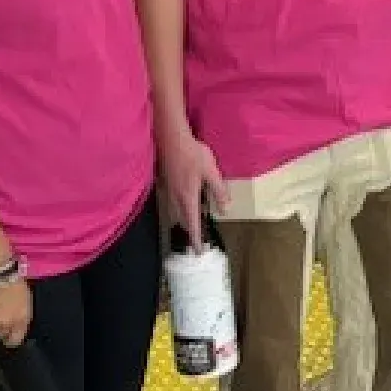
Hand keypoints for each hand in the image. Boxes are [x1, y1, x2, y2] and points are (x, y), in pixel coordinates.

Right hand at [160, 125, 226, 246]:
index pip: (192, 223)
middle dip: (189, 231)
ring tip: (190, 225)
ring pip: (175, 211)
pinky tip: (182, 204)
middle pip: (181, 220)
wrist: (170, 138)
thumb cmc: (193, 154)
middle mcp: (175, 197)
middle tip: (196, 240)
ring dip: (183, 220)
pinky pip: (171, 202)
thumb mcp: (211, 172)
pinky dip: (178, 209)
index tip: (199, 251)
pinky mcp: (165, 182)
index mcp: (188, 197)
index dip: (196, 238)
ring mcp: (168, 190)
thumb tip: (225, 209)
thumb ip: (218, 191)